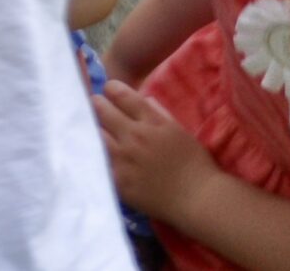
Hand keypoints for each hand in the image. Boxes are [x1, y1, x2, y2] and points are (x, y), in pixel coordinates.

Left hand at [94, 80, 218, 221]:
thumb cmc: (194, 164)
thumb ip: (159, 112)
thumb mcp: (179, 130)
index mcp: (151, 122)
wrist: (197, 200)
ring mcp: (123, 159)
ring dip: (94, 128)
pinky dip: (96, 154)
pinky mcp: (118, 180)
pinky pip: (99, 161)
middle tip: (95, 105)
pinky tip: (94, 152)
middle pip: (102, 111)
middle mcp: (134, 136)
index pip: (121, 95)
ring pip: (96, 135)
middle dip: (97, 104)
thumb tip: (142, 99)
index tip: (108, 89)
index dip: (111, 88)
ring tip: (92, 127)